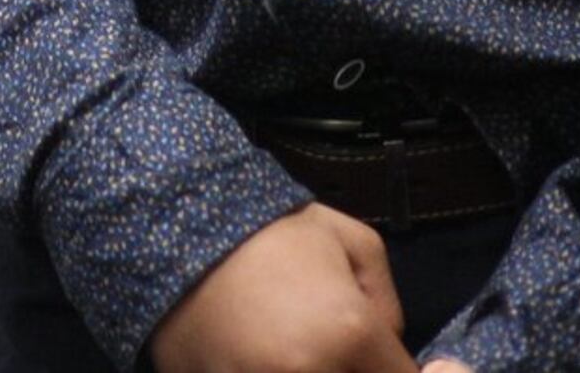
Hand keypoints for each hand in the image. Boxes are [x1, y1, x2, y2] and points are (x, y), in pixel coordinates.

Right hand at [144, 203, 418, 372]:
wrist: (171, 221)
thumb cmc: (265, 228)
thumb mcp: (351, 240)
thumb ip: (389, 303)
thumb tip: (390, 345)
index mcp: (348, 336)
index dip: (408, 371)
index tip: (397, 358)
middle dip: (359, 370)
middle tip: (340, 350)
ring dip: (314, 369)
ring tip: (298, 348)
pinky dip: (267, 371)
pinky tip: (261, 357)